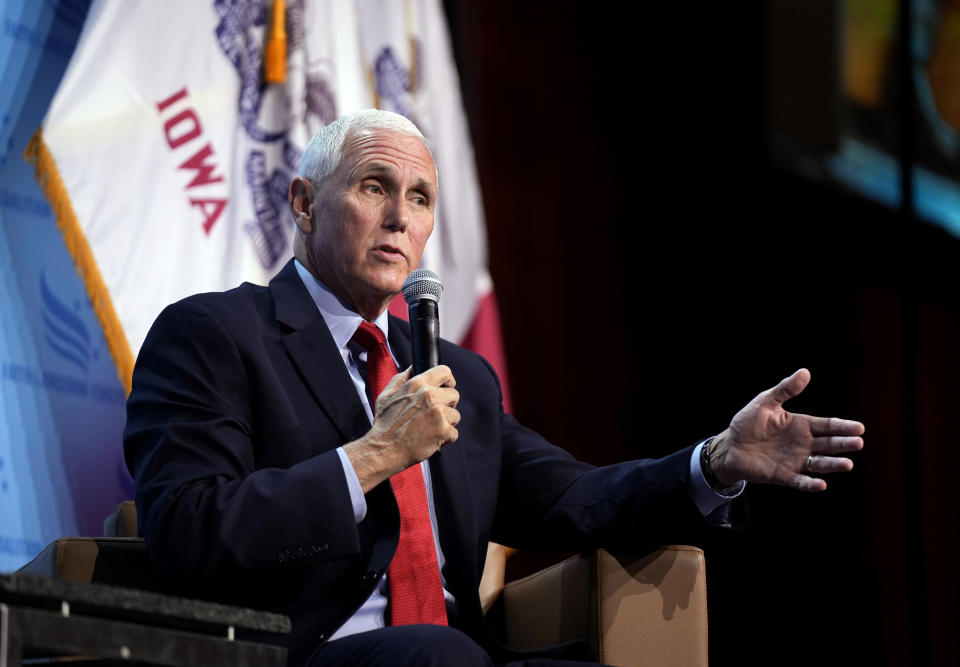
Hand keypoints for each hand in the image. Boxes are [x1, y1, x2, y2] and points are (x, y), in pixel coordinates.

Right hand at [344, 365, 459, 491]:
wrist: (383, 449)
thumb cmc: (384, 424)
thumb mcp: (387, 395)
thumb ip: (401, 379)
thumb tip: (413, 368)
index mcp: (417, 384)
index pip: (444, 372)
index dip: (448, 381)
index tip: (446, 388)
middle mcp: (429, 395)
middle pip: (454, 394)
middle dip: (448, 405)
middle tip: (435, 414)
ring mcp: (438, 413)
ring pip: (455, 415)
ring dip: (446, 423)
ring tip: (431, 428)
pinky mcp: (443, 430)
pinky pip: (454, 433)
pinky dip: (446, 438)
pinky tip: (433, 439)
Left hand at [710, 369, 863, 491]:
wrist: (730, 445)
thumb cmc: (748, 422)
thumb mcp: (765, 402)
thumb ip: (785, 389)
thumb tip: (805, 372)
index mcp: (801, 425)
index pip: (826, 425)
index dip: (842, 426)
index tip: (859, 428)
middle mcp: (803, 444)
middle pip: (828, 444)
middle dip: (843, 444)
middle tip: (858, 442)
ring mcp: (795, 461)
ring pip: (819, 463)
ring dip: (833, 465)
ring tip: (848, 464)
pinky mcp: (784, 476)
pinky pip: (800, 481)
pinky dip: (811, 484)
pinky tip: (821, 485)